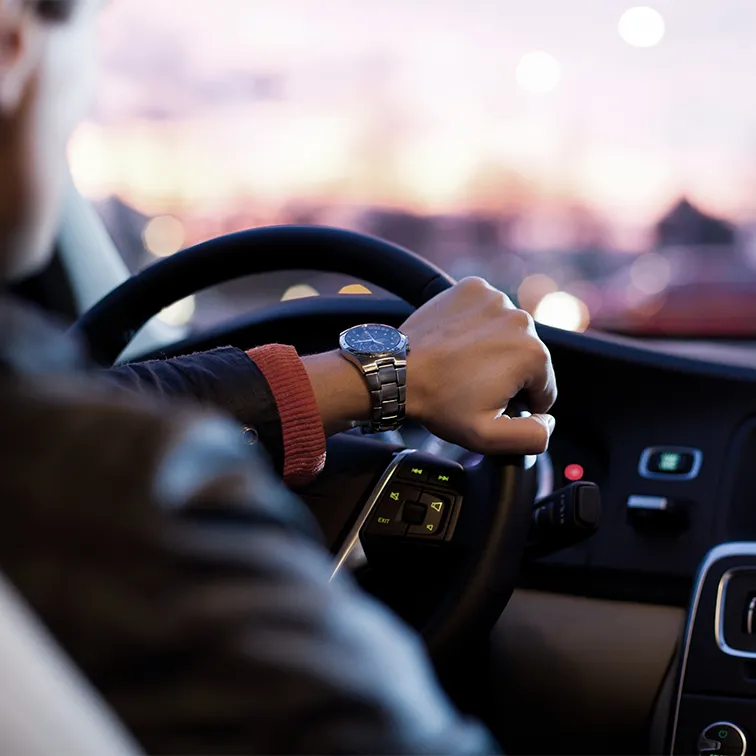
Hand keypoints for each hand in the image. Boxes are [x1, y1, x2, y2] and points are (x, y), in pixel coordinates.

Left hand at [400, 277, 556, 454]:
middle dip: (507, 375)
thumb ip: (532, 437)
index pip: (544, 388)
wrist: (397, 370)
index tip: (489, 402)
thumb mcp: (488, 436)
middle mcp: (521, 319)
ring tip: (463, 363)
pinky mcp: (474, 288)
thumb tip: (549, 422)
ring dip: (494, 348)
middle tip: (471, 385)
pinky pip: (487, 311)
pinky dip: (478, 325)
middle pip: (527, 358)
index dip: (518, 403)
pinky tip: (458, 341)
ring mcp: (496, 299)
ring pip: (508, 333)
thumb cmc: (439, 401)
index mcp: (533, 354)